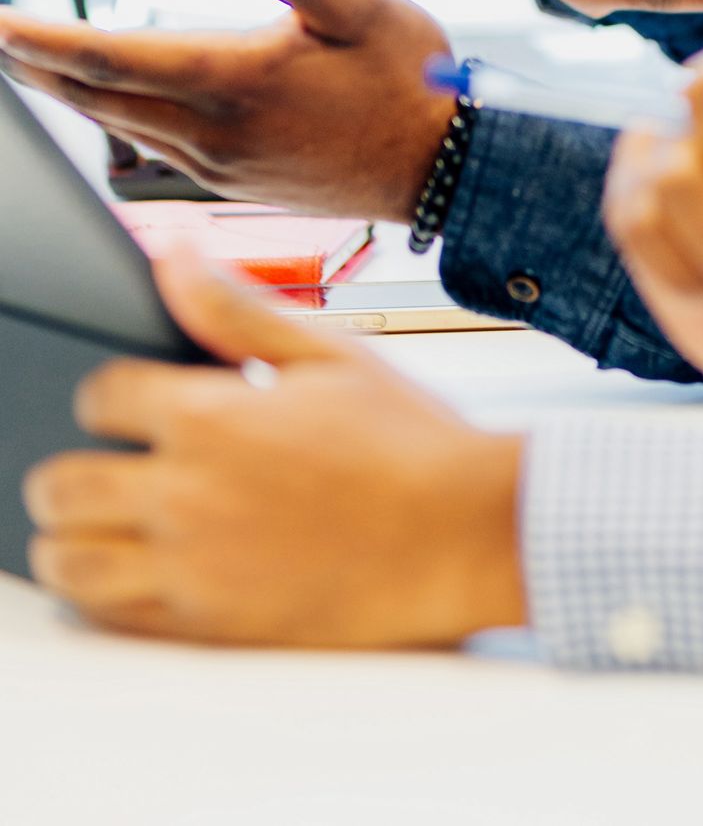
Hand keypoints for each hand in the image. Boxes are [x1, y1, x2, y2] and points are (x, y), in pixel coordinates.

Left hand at [0, 0, 455, 217]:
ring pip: (116, 123)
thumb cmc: (411, 80)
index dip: (46, 40)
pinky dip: (107, 114)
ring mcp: (218, 161)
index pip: (115, 58)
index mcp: (237, 79)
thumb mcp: (364, 6)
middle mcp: (214, 130)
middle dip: (34, 66)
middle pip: (97, 98)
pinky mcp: (232, 176)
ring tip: (25, 61)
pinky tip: (104, 101)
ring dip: (65, 90)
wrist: (440, 167)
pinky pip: (147, 142)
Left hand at [25, 254, 524, 646]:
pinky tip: (134, 575)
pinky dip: (103, 597)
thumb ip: (234, 306)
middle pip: (61, 486)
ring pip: (67, 562)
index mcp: (210, 417)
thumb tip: (174, 252)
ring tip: (104, 525)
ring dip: (72, 538)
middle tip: (105, 464)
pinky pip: (111, 621)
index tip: (135, 404)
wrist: (463, 533)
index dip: (111, 394)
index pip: (100, 397)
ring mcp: (191, 569)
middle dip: (71, 468)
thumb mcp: (326, 353)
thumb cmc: (408, 441)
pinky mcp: (207, 628)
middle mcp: (185, 496)